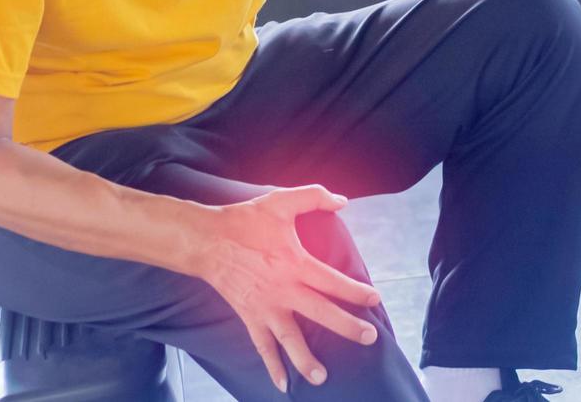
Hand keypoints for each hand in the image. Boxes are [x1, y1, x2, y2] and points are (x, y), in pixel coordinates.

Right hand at [189, 185, 381, 391]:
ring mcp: (265, 307)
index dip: (355, 292)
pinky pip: (262, 346)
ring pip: (290, 339)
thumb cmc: (245, 220)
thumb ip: (313, 196)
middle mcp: (283, 290)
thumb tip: (342, 200)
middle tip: (369, 338)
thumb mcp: (281, 201)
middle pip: (321, 313)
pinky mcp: (249, 316)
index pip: (332, 282)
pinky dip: (272, 365)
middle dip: (347, 327)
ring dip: (306, 359)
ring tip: (322, 377)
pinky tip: (282, 384)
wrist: (206, 240)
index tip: (374, 299)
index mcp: (295, 263)